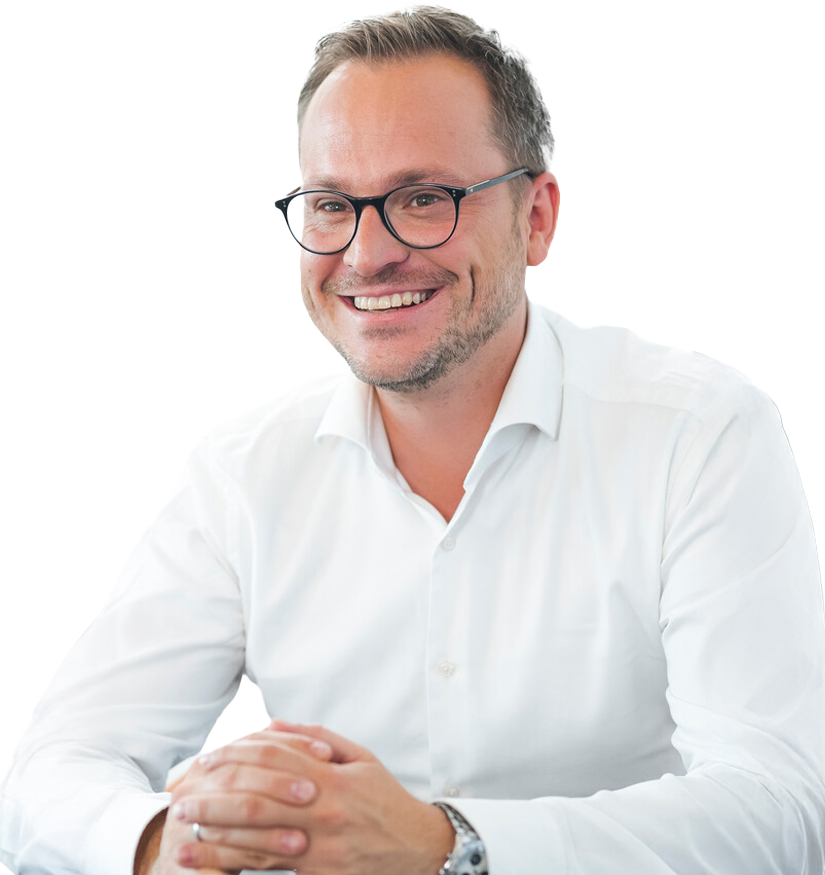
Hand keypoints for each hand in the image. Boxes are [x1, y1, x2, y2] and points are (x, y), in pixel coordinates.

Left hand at [168, 719, 455, 874]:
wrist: (418, 848)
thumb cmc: (386, 799)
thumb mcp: (360, 756)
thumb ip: (316, 738)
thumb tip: (274, 724)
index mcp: (331, 777)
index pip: (272, 760)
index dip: (234, 758)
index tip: (206, 762)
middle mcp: (322, 811)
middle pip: (255, 803)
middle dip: (212, 801)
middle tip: (181, 801)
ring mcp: (318, 848)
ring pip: (256, 843)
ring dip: (213, 839)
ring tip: (183, 835)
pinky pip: (270, 870)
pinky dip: (235, 867)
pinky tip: (210, 865)